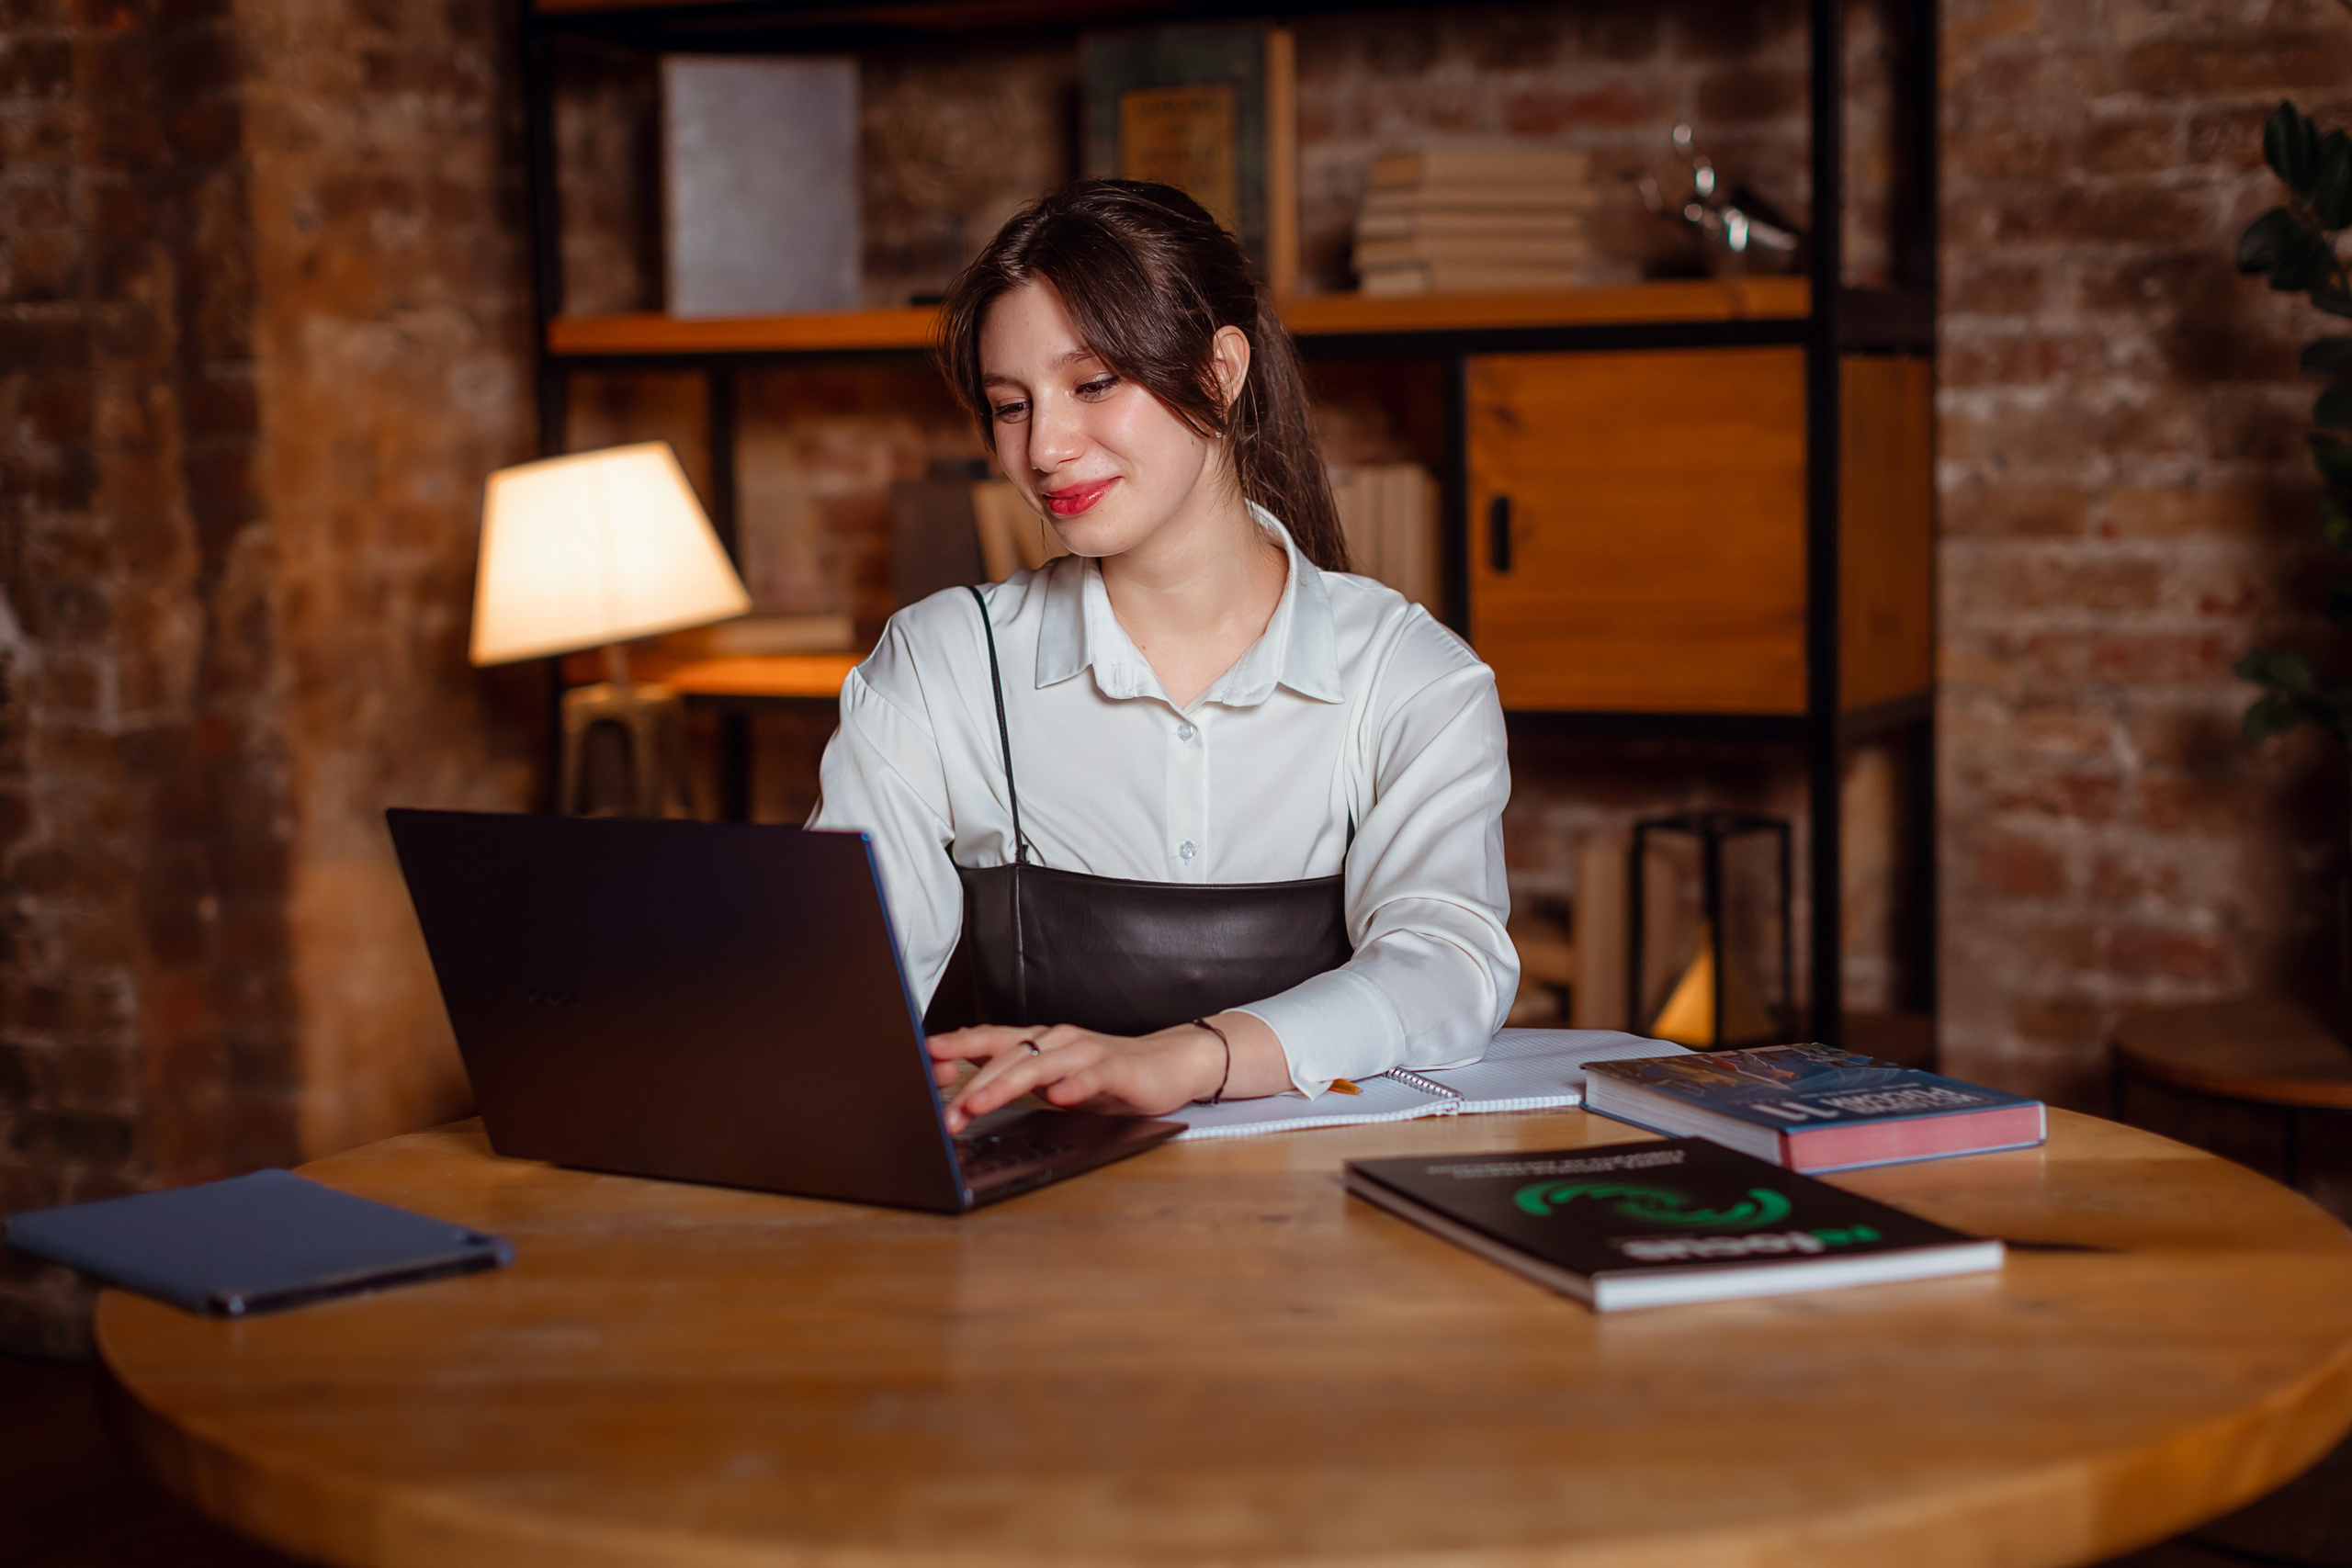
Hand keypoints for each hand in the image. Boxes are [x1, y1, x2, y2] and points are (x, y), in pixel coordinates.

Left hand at [927, 1021, 1227, 1132]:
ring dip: (1007, 1085)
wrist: (1168, 1064)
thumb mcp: (1053, 1080)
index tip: (923, 1058)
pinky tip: (1060, 1098)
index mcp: (1038, 1042)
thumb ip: (1015, 1081)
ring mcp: (1087, 1053)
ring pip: (1040, 1066)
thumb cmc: (1105, 1075)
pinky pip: (1092, 1078)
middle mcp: (1058, 1040)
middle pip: (1008, 1058)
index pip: (989, 1040)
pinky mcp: (1118, 1070)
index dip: (956, 1046)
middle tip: (947, 1113)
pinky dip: (1075, 1087)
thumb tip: (963, 1093)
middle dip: (973, 1086)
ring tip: (981, 1104)